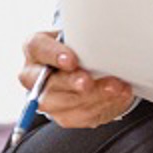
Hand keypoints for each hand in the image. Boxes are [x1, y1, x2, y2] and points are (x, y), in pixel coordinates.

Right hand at [17, 30, 134, 128]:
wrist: (87, 67)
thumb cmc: (80, 47)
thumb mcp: (81, 36)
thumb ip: (84, 38)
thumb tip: (101, 40)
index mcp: (36, 48)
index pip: (38, 48)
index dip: (53, 54)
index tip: (71, 60)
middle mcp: (34, 76)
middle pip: (47, 83)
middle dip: (71, 83)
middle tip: (87, 82)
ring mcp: (47, 99)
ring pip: (65, 103)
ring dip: (93, 96)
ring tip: (115, 87)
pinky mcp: (64, 115)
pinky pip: (81, 115)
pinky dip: (102, 105)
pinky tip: (117, 95)